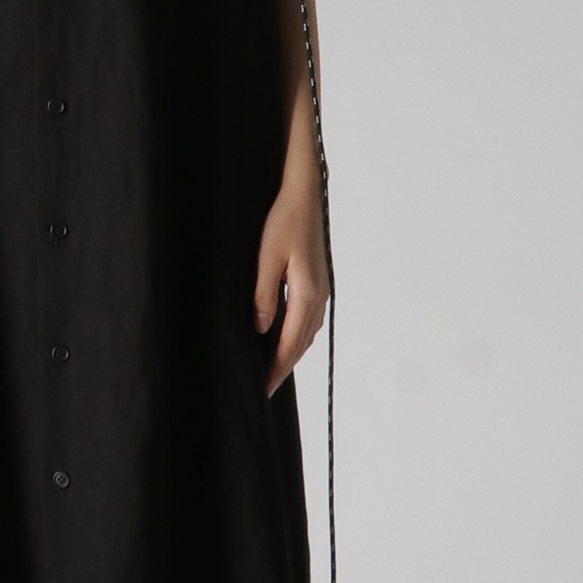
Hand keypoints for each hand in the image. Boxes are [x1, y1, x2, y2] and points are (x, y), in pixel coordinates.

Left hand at [254, 168, 328, 396]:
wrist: (304, 194)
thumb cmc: (283, 220)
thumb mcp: (267, 256)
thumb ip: (264, 293)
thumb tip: (261, 328)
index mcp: (307, 293)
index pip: (289, 342)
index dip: (276, 368)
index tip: (264, 388)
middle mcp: (319, 296)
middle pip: (302, 343)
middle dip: (284, 367)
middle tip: (266, 388)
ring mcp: (322, 289)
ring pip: (307, 333)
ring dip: (292, 353)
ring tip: (274, 369)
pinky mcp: (318, 281)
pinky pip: (309, 319)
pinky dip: (298, 336)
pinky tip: (286, 338)